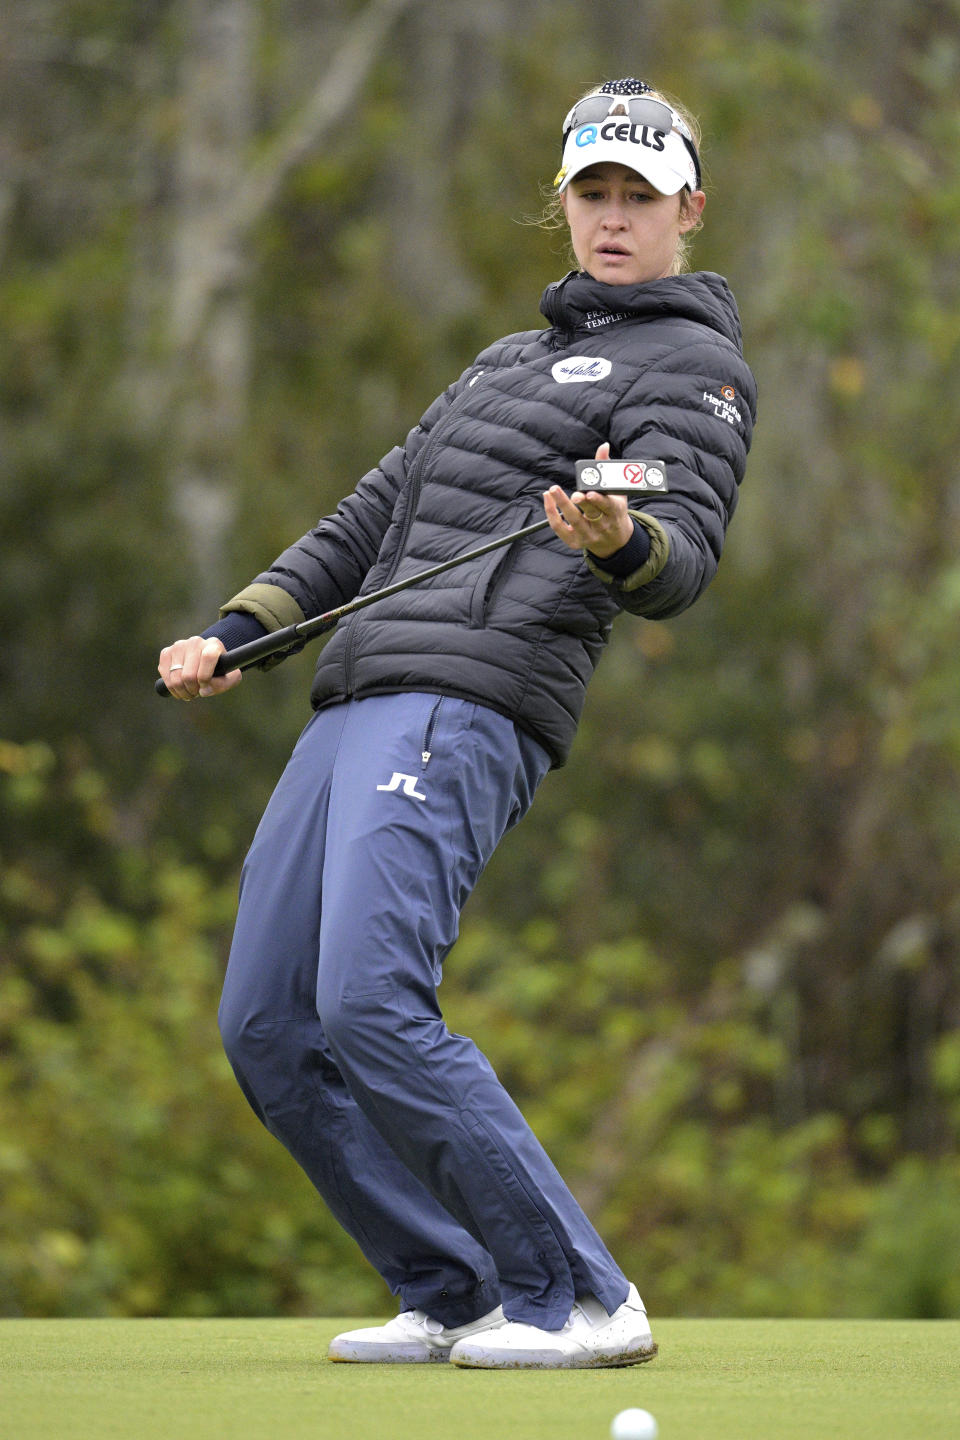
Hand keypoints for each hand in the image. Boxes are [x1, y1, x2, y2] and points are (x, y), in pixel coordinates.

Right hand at [157, 636, 241, 700]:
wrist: (206, 660)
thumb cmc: (220, 670)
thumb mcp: (231, 678)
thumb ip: (222, 684)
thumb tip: (203, 691)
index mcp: (213, 645)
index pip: (208, 657)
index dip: (205, 676)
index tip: (204, 686)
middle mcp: (195, 642)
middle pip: (188, 674)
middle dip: (192, 690)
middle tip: (197, 693)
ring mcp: (179, 646)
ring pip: (175, 677)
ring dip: (182, 691)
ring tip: (189, 692)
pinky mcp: (166, 652)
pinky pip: (165, 675)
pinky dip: (171, 687)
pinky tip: (179, 688)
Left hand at [543, 443, 633, 557]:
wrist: (615, 540)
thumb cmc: (614, 510)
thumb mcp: (617, 492)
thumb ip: (606, 468)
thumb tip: (603, 446)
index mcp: (615, 512)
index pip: (608, 506)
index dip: (598, 500)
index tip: (589, 493)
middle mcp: (603, 525)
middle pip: (591, 513)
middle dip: (581, 503)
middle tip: (570, 493)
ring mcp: (589, 535)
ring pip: (574, 521)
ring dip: (562, 505)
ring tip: (552, 491)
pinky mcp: (575, 542)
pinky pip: (560, 529)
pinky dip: (552, 515)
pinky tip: (548, 500)